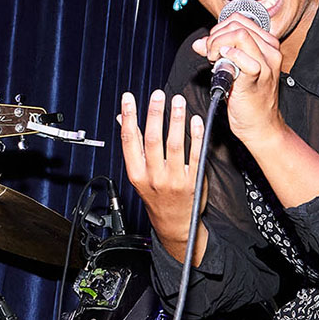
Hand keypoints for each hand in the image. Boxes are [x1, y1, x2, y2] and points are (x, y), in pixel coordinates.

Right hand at [118, 90, 206, 260]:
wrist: (176, 224)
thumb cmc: (157, 197)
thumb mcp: (139, 175)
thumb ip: (134, 147)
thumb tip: (123, 120)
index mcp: (137, 174)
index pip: (130, 140)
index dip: (128, 117)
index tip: (128, 98)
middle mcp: (153, 176)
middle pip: (153, 140)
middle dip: (154, 114)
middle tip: (158, 95)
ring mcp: (174, 179)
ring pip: (174, 145)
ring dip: (176, 120)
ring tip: (177, 101)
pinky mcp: (192, 180)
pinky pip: (195, 154)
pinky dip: (196, 136)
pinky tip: (195, 121)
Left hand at [193, 12, 282, 144]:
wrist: (260, 125)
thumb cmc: (248, 98)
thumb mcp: (232, 69)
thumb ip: (217, 52)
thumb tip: (199, 43)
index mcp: (266, 45)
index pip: (240, 19)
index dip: (219, 28)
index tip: (211, 44)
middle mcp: (270, 51)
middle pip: (238, 25)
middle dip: (216, 36)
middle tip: (209, 54)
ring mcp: (266, 64)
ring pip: (240, 35)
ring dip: (219, 44)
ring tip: (213, 60)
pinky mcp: (258, 79)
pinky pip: (244, 58)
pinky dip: (229, 57)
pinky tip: (221, 65)